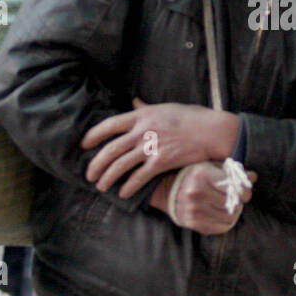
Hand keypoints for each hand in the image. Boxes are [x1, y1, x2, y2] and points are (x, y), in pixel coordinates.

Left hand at [81, 98, 239, 197]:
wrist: (211, 131)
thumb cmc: (191, 117)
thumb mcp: (165, 108)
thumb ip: (145, 108)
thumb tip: (134, 102)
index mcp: (141, 116)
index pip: (109, 125)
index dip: (93, 136)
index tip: (84, 145)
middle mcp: (143, 131)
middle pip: (110, 149)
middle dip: (96, 164)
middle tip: (89, 174)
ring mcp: (151, 147)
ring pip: (120, 165)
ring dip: (107, 178)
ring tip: (100, 186)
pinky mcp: (162, 162)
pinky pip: (139, 177)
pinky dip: (128, 187)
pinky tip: (123, 193)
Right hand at [154, 162, 256, 234]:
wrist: (168, 190)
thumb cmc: (196, 175)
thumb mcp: (212, 166)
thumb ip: (233, 172)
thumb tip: (253, 177)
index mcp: (202, 175)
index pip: (234, 187)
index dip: (244, 190)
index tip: (244, 190)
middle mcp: (196, 192)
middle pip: (234, 203)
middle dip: (239, 201)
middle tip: (236, 198)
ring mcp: (193, 210)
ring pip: (229, 217)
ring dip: (233, 212)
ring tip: (228, 205)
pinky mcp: (192, 223)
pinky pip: (220, 228)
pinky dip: (225, 222)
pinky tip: (220, 214)